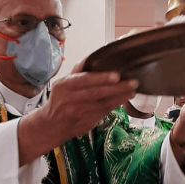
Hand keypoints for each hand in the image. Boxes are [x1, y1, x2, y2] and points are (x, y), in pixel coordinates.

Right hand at [18, 60, 137, 165]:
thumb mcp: (62, 83)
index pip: (84, 80)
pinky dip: (115, 105)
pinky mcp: (87, 123)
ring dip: (120, 98)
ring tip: (132, 91)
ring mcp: (80, 113)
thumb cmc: (60, 100)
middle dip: (117, 88)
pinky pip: (104, 112)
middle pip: (97, 93)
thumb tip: (91, 57)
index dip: (101, 78)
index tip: (116, 76)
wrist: (51, 126)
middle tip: (133, 83)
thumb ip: (78, 72)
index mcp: (64, 86)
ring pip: (103, 104)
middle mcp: (71, 99)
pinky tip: (124, 99)